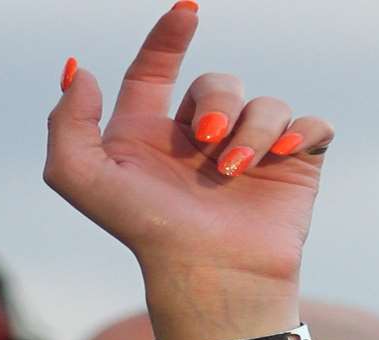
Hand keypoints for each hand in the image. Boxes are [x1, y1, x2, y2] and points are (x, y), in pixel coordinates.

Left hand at [44, 6, 333, 303]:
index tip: (185, 10)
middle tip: (208, 142)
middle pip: (220, 82)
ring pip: (267, 103)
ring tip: (237, 172)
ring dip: (253, 132)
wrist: (208, 274)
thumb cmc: (145, 231)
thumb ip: (67, 123)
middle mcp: (198, 139)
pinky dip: (300, 133)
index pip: (154, 69)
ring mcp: (250, 152)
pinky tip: (282, 157)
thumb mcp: (82, 178)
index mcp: (148, 134)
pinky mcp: (292, 167)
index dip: (168, 36)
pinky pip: (311, 124)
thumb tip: (80, 70)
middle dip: (219, 102)